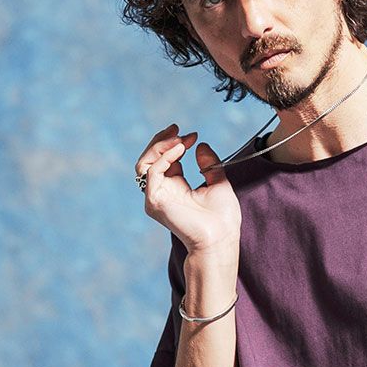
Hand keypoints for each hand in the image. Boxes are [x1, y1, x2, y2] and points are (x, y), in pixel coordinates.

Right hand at [135, 123, 240, 254]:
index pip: (165, 160)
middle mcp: (163, 192)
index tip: (193, 135)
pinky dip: (165, 156)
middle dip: (162, 140)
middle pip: (150, 159)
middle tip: (178, 129)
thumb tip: (201, 145)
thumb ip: (208, 164)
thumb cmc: (222, 218)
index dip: (175, 143)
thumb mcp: (218, 182)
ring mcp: (156, 197)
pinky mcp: (155, 200)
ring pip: (145, 163)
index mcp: (176, 188)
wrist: (220, 238)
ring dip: (160, 146)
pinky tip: (180, 148)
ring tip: (179, 139)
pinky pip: (152, 171)